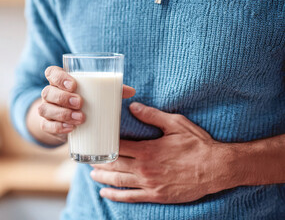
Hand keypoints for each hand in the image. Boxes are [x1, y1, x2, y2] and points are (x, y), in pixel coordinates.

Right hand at [39, 66, 134, 141]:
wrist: (70, 120)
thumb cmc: (86, 100)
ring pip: (45, 109)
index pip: (51, 73)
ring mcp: (47, 110)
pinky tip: (71, 129)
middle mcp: (50, 94)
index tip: (73, 84)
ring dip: (62, 114)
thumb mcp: (96, 93)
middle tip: (80, 103)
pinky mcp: (48, 125)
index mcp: (59, 81)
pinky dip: (57, 128)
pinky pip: (46, 126)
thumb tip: (131, 91)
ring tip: (80, 118)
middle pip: (48, 92)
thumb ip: (111, 89)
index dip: (59, 77)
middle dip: (63, 98)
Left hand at [90, 102, 230, 202]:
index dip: (103, 145)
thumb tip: (133, 107)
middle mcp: (144, 168)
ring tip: (92, 174)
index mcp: (147, 150)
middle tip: (89, 158)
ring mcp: (149, 184)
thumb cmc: (197, 144)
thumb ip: (152, 116)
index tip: (95, 141)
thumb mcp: (176, 124)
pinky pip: (130, 197)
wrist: (216, 168)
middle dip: (99, 162)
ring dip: (103, 178)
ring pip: (118, 182)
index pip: (117, 147)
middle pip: (113, 165)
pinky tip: (105, 194)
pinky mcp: (155, 195)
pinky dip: (115, 196)